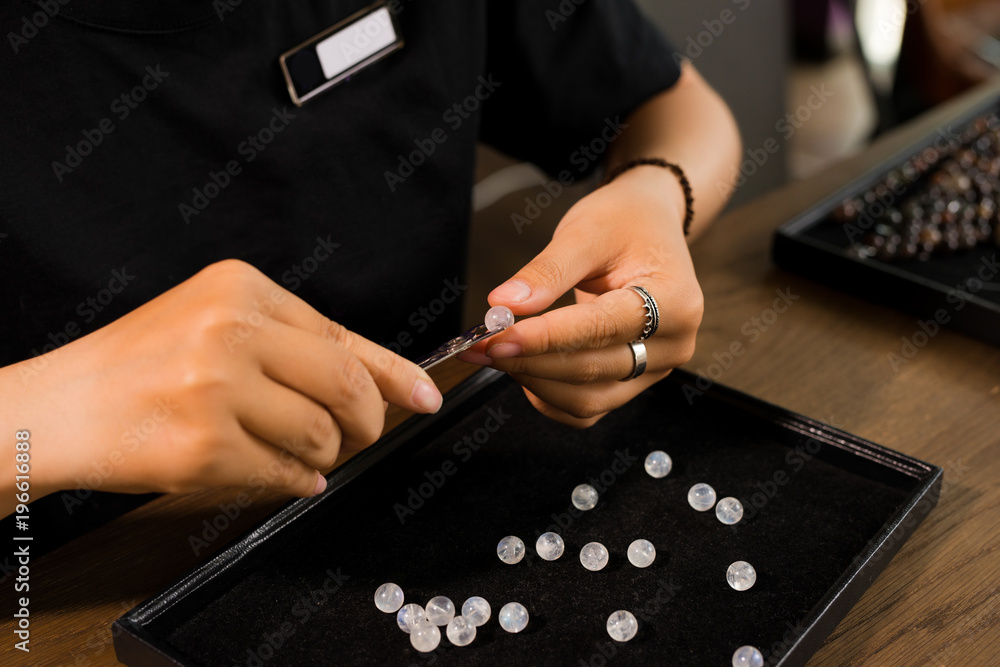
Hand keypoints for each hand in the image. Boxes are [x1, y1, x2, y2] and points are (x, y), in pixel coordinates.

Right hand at [4, 259, 441, 510]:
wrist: (59, 406)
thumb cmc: (142, 365)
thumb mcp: (216, 324)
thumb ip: (293, 345)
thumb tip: (381, 385)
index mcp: (240, 288)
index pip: (342, 335)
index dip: (395, 372)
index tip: (426, 396)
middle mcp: (229, 330)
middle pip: (346, 385)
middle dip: (367, 421)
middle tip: (360, 436)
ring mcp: (215, 388)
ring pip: (322, 436)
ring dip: (323, 455)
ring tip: (293, 450)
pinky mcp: (202, 447)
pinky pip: (286, 474)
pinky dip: (294, 481)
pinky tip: (277, 471)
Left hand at [460, 167, 702, 426]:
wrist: (649, 228)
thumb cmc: (624, 224)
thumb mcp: (585, 232)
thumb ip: (545, 272)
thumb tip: (503, 305)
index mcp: (674, 301)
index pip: (602, 328)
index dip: (547, 337)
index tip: (499, 336)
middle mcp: (673, 345)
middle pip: (592, 370)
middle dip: (529, 359)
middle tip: (480, 343)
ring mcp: (656, 371)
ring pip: (587, 399)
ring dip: (533, 380)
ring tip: (494, 351)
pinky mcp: (632, 383)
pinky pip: (585, 408)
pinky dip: (547, 395)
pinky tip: (522, 366)